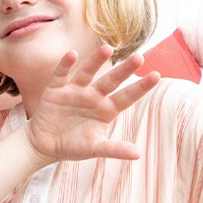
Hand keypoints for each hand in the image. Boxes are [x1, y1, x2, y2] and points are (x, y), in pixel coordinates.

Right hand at [27, 46, 159, 164]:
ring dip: (96, 61)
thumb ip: (114, 149)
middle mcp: (93, 97)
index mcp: (106, 110)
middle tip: (139, 57)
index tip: (157, 76)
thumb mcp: (94, 148)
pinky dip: (65, 65)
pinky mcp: (56, 90)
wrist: (44, 145)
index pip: (127, 97)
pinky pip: (61, 74)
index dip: (140, 87)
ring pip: (87, 73)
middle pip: (111, 81)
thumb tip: (138, 154)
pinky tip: (72, 54)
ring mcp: (74, 91)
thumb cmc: (73, 146)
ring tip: (107, 48)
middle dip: (124, 70)